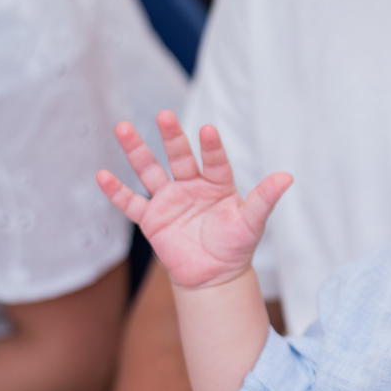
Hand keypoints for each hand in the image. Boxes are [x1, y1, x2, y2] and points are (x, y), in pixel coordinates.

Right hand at [96, 111, 291, 289]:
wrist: (215, 275)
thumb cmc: (237, 245)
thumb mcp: (253, 222)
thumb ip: (265, 199)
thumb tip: (287, 176)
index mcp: (218, 184)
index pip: (214, 161)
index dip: (211, 147)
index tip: (207, 130)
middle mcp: (191, 186)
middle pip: (179, 158)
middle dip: (172, 138)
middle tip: (164, 115)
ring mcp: (169, 200)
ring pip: (150, 172)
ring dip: (137, 152)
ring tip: (123, 128)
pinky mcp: (152, 219)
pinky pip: (131, 203)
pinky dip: (116, 191)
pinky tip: (102, 175)